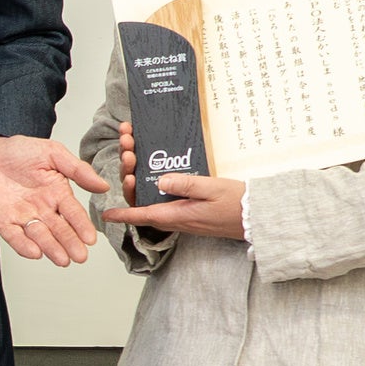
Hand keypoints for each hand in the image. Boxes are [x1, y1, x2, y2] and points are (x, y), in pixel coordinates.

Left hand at [0, 133, 110, 266]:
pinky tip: (35, 252)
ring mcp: (23, 217)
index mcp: (57, 194)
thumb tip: (103, 186)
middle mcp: (43, 209)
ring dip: (51, 248)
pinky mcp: (3, 223)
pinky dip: (23, 246)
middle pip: (59, 229)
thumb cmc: (19, 150)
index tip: (90, 239)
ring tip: (62, 259)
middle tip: (80, 256)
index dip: (82, 226)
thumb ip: (77, 170)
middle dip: (70, 243)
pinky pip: (14, 237)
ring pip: (39, 236)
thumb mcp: (52, 153)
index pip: (73, 213)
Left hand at [93, 121, 247, 238]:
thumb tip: (160, 181)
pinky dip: (153, 182)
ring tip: (134, 148)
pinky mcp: (188, 212)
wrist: (258, 217)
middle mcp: (176, 218)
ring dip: (139, 174)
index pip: (143, 215)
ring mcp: (182, 216)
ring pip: (151, 198)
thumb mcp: (213, 189)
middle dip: (129, 173)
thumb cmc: (238, 204)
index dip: (122, 214)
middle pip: (142, 201)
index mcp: (178, 215)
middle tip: (128, 147)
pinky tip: (151, 166)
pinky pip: (163, 200)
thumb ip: (186, 185)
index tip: (105, 212)